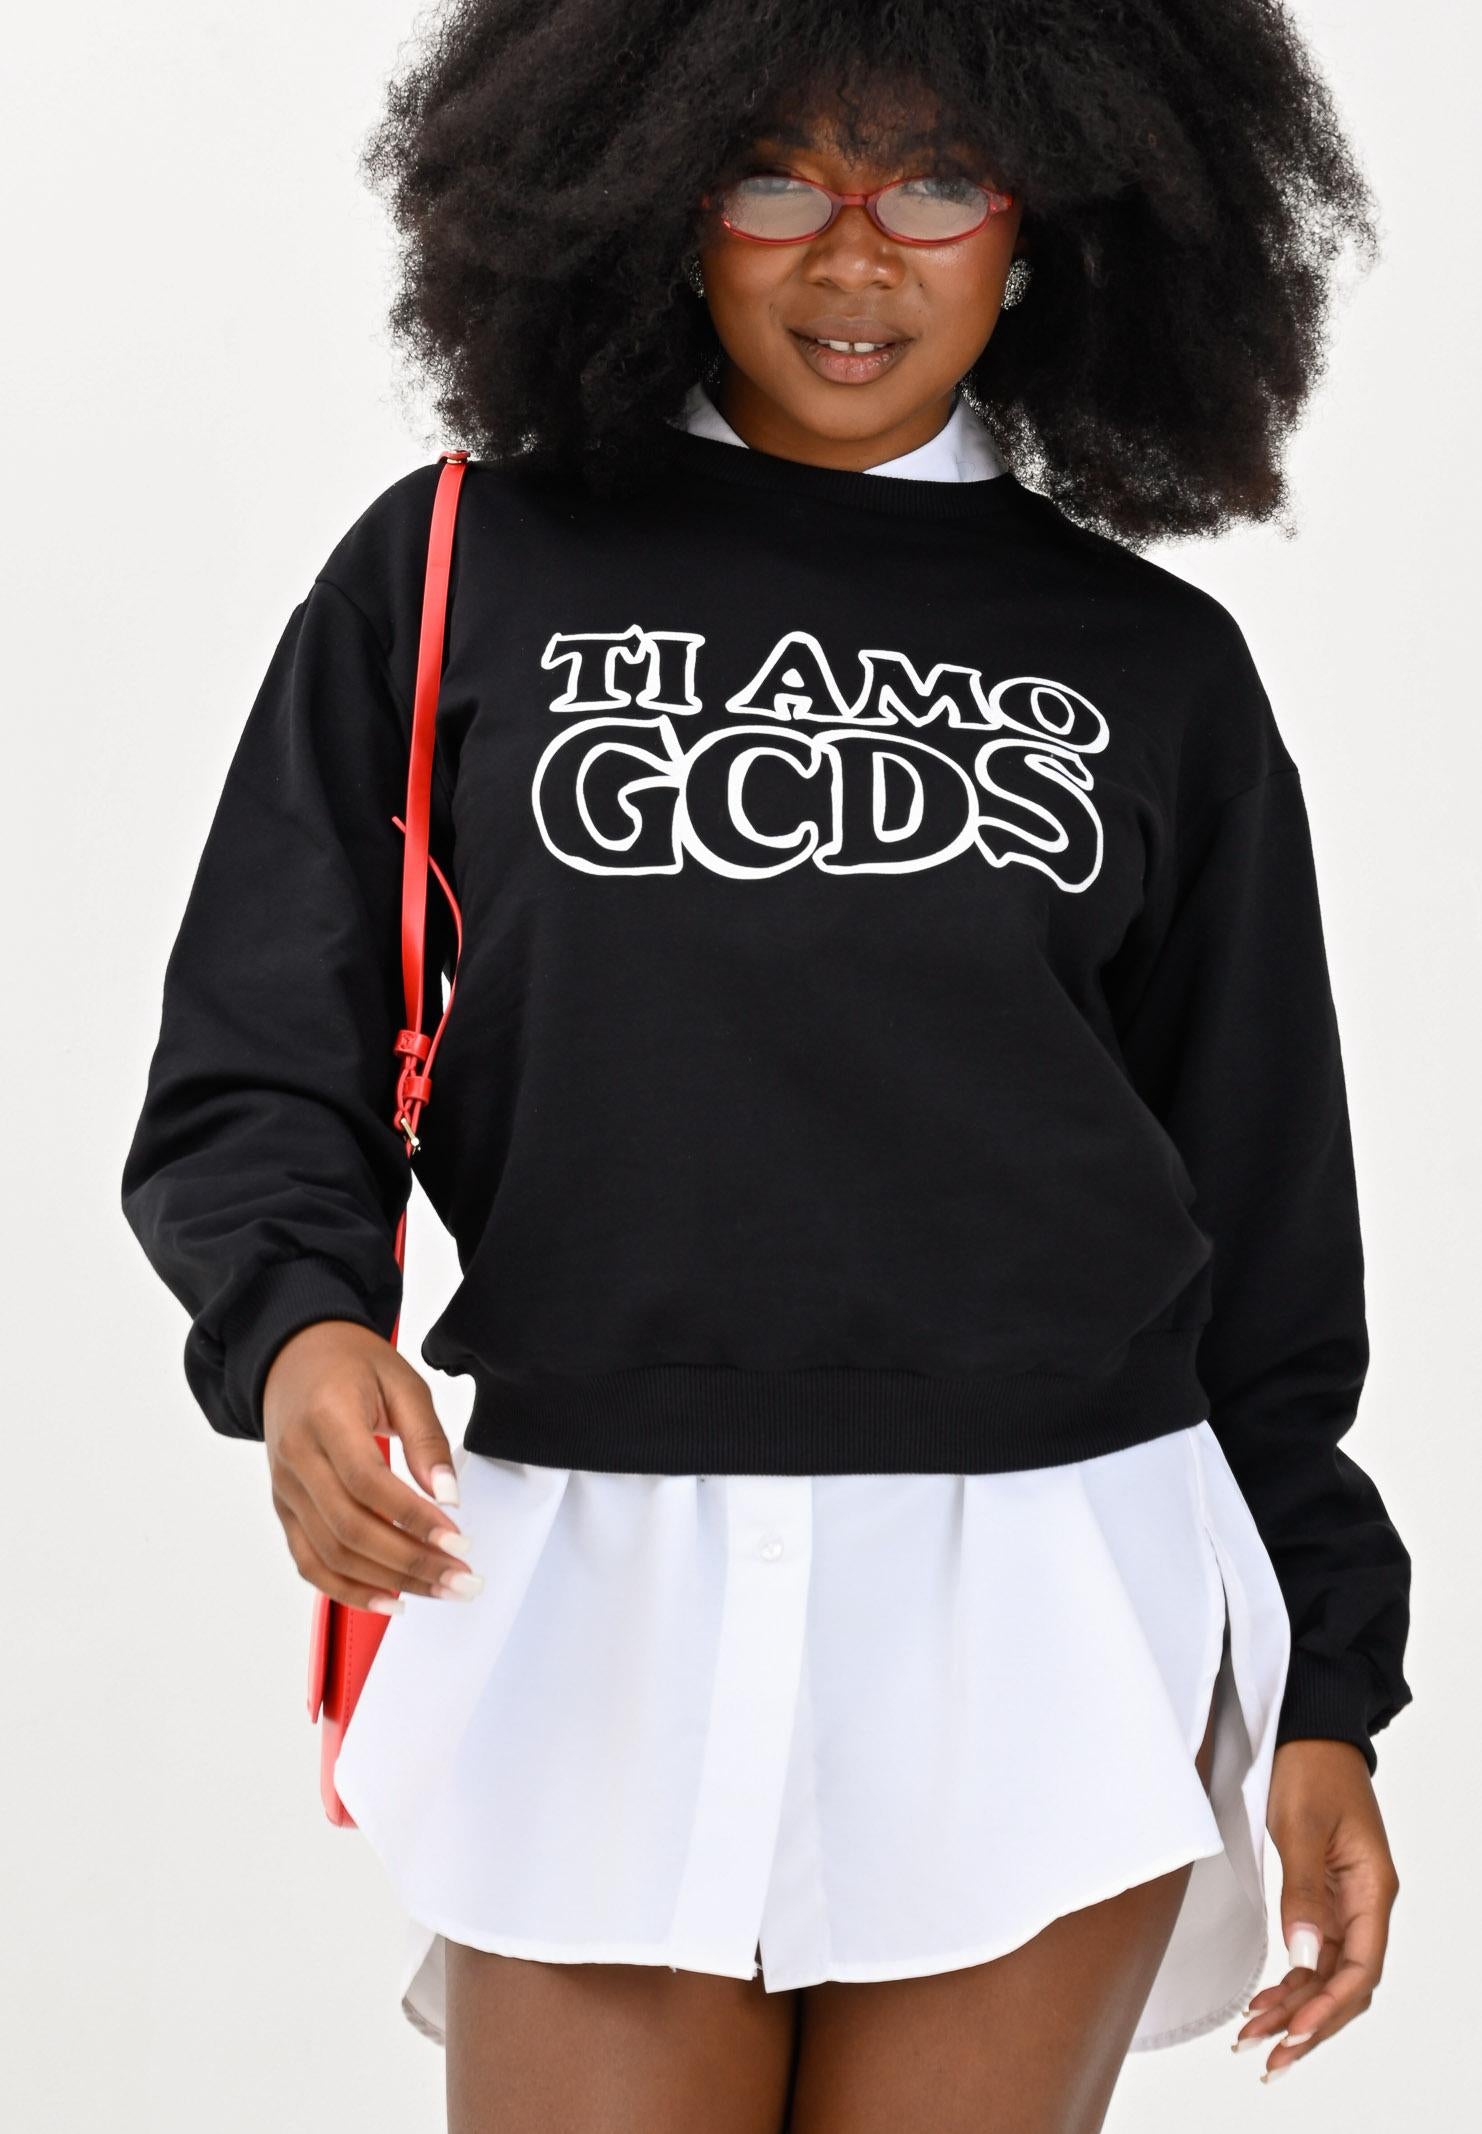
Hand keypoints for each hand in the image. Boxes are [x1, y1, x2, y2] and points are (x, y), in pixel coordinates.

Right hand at [263, 1319, 481, 1611]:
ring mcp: (286, 1488)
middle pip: (349, 1528)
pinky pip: (309, 1561)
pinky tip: (389, 1599)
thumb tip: (448, 1496)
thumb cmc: (351, 1364)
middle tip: (462, 1579)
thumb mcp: (401, 1382)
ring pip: (331, 1554)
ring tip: (439, 1590)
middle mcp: (297, 1458)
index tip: (458, 1540)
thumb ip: (426, 1438)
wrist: (294, 1355)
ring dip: (389, 1582)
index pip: (368, 1482)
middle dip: (411, 1562)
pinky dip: (347, 1589)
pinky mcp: (285, 1508)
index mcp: (325, 1417)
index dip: (413, 1517)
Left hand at [1232, 1737, 1399, 2081]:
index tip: (1294, 2033)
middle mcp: (1365, 1903)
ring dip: (1296, 2007)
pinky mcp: (1323, 1895)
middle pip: (1346, 1982)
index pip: (1361, 1967)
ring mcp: (1345, 1902)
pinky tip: (1266, 2002)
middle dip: (1309, 2022)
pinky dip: (1293, 1980)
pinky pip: (1314, 1951)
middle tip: (1266, 2055)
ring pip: (1328, 1973)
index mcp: (1372, 1889)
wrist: (1308, 1730)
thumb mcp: (1300, 1826)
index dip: (1329, 2007)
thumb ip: (1303, 1892)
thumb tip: (1303, 1955)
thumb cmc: (1309, 1768)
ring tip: (1254, 2038)